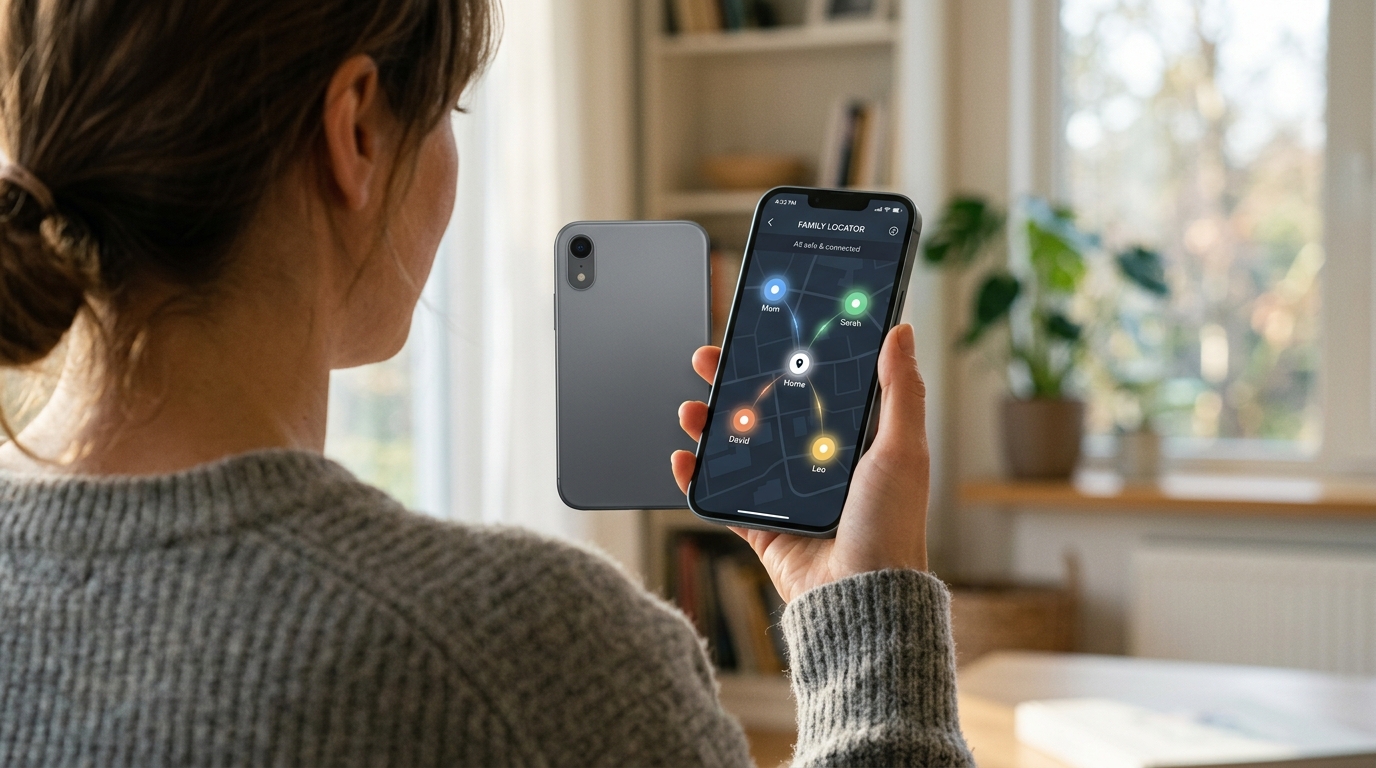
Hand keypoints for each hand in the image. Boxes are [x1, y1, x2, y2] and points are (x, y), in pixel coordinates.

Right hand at [672, 324, 929, 602]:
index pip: (813, 386)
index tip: (762, 334)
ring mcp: (787, 495)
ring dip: (709, 425)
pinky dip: (698, 478)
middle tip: (708, 360)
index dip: (785, 358)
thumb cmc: (892, 527)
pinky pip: (722, 497)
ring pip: (739, 448)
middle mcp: (818, 463)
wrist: (862, 598)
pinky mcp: (762, 527)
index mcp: (853, 441)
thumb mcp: (902, 449)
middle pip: (767, 410)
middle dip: (733, 383)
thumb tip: (902, 332)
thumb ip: (901, 390)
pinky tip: (684, 458)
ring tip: (691, 410)